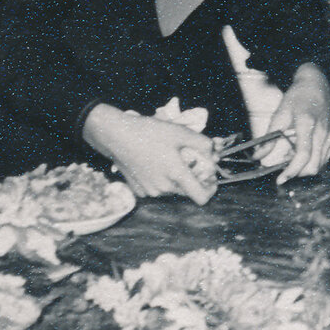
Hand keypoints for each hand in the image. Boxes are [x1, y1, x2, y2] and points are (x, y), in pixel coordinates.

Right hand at [81, 105, 218, 203]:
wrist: (115, 136)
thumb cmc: (148, 132)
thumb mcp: (179, 132)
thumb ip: (202, 143)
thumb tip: (214, 152)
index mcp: (176, 176)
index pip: (201, 197)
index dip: (211, 189)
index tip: (211, 178)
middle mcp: (164, 188)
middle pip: (187, 191)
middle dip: (193, 178)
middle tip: (190, 159)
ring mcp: (150, 191)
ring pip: (172, 189)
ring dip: (176, 178)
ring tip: (170, 158)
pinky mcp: (138, 190)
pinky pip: (157, 188)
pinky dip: (161, 179)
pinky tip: (155, 163)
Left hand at [267, 63, 329, 184]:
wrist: (316, 86)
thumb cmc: (297, 98)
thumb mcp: (279, 115)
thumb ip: (269, 138)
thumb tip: (258, 157)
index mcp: (307, 123)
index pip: (303, 154)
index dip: (291, 170)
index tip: (280, 179)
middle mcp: (322, 132)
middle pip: (313, 165)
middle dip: (297, 174)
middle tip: (282, 172)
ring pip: (319, 166)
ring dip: (304, 170)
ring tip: (291, 161)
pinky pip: (324, 160)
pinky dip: (312, 164)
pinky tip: (302, 156)